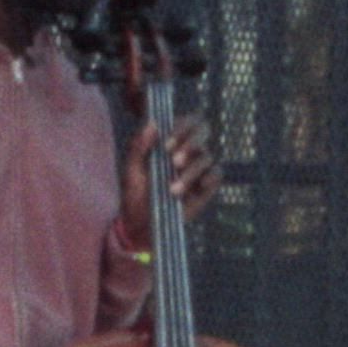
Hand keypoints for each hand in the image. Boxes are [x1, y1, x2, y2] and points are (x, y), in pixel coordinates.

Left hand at [119, 114, 221, 249]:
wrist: (139, 225)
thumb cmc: (134, 195)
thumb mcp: (131, 171)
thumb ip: (138, 147)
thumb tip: (152, 124)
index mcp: (171, 140)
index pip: (185, 121)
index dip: (181, 127)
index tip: (167, 145)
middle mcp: (188, 150)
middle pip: (202, 131)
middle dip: (190, 144)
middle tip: (174, 162)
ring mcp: (198, 168)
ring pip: (207, 156)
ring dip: (191, 171)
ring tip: (173, 189)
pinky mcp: (206, 187)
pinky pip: (216, 175)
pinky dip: (209, 178)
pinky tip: (199, 186)